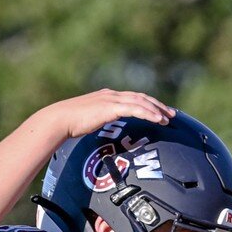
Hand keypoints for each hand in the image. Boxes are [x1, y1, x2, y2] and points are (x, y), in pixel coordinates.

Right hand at [40, 89, 175, 140]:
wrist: (60, 119)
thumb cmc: (70, 125)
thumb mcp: (89, 123)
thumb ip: (99, 124)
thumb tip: (104, 136)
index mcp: (107, 98)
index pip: (133, 99)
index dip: (148, 104)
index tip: (160, 112)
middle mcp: (111, 96)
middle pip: (141, 98)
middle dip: (158, 105)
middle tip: (172, 114)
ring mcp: (111, 100)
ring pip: (141, 102)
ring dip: (157, 110)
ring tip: (168, 119)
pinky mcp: (111, 107)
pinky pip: (135, 109)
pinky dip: (148, 113)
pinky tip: (158, 120)